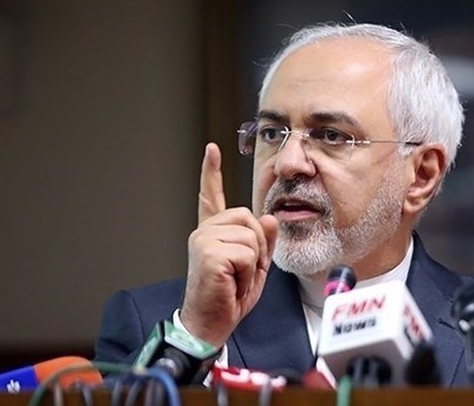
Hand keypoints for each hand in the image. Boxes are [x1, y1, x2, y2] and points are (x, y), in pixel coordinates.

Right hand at [179, 143, 277, 347]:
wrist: (210, 324)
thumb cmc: (229, 297)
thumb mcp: (255, 267)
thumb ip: (263, 242)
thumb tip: (269, 218)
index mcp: (213, 232)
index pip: (211, 196)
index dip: (211, 171)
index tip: (212, 149)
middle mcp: (204, 232)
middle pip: (249, 218)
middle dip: (258, 247)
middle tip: (243, 272)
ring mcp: (204, 240)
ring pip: (251, 236)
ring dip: (254, 263)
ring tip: (236, 279)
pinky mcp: (209, 253)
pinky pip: (248, 254)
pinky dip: (249, 273)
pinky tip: (233, 284)